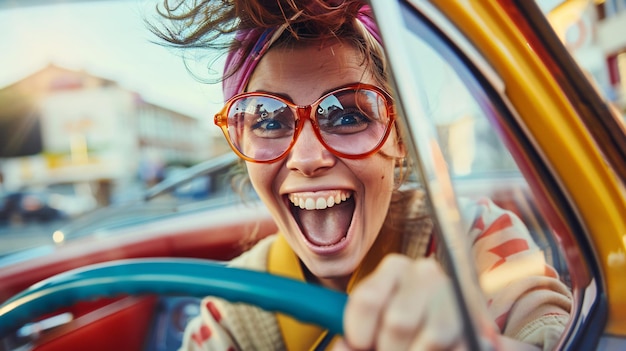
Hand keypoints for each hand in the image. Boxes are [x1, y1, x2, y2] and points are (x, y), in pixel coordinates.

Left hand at [332, 254, 465, 350]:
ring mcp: (455, 293)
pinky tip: (438, 350)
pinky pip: (459, 346)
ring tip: (414, 350)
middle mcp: (426, 273)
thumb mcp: (372, 325)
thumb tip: (344, 347)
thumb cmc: (400, 327)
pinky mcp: (478, 319)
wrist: (448, 325)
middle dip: (389, 348)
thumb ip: (355, 337)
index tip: (360, 344)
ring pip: (432, 337)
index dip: (359, 333)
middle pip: (398, 321)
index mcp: (394, 268)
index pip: (368, 300)